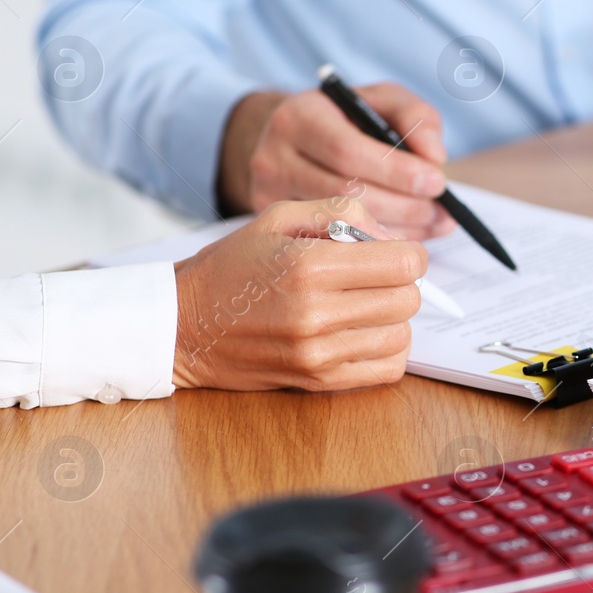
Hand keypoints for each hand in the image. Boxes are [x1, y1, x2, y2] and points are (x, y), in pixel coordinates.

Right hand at [172, 198, 424, 392]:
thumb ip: (342, 212)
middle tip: (375, 277)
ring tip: (365, 304)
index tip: (392, 252)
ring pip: (402, 335)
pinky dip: (387, 350)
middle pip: (408, 299)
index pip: (404, 264)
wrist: (183, 324)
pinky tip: (363, 332)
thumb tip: (390, 234)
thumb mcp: (278, 217)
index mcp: (309, 265)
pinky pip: (388, 369)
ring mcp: (318, 352)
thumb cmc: (231, 266)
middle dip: (401, 283)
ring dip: (394, 317)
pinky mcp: (318, 380)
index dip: (409, 253)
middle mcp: (316, 312)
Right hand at [216, 83, 454, 238]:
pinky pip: (332, 245)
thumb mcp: (380, 103)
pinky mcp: (275, 229)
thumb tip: (434, 156)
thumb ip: (414, 117)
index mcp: (298, 118)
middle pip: (344, 194)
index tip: (437, 182)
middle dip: (403, 206)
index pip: (348, 151)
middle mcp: (273, 157)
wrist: (290, 142)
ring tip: (433, 225)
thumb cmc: (344, 120)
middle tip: (442, 212)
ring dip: (396, 231)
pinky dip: (376, 247)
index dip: (397, 171)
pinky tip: (403, 240)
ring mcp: (268, 198)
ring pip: (338, 226)